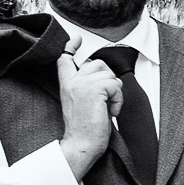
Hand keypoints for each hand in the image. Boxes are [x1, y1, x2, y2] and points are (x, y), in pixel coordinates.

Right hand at [57, 54, 121, 177]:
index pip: (65, 60)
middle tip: (106, 101)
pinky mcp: (93, 91)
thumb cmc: (85, 130)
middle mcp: (72, 82)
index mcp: (67, 85)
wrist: (81, 145)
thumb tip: (104, 77)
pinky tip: (110, 111)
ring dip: (115, 92)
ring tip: (107, 108)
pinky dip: (118, 99)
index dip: (71, 47)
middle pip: (96, 63)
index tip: (77, 39)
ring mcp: (81, 85)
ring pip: (109, 75)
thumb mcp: (84, 103)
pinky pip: (115, 85)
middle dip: (108, 79)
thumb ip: (88, 87)